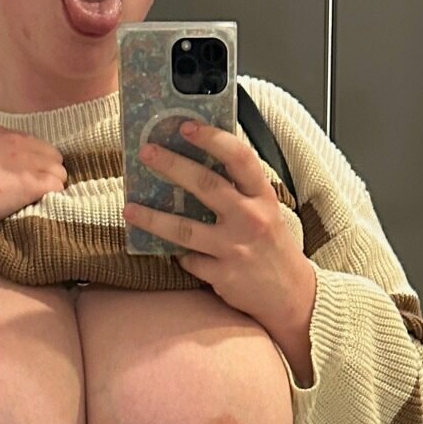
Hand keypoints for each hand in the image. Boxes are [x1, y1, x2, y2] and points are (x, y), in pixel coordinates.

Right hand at [0, 125, 68, 235]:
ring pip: (59, 173)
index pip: (32, 144)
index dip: (31, 163)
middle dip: (45, 174)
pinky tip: (42, 209)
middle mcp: (16, 143)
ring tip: (39, 203)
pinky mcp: (33, 184)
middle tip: (33, 194)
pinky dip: (54, 199)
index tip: (22, 178)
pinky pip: (58, 188)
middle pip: (51, 157)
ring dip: (52, 188)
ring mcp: (27, 163)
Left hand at [124, 122, 317, 357]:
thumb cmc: (274, 249)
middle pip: (205, 185)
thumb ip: (241, 191)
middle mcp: (250, 220)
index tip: (186, 127)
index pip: (239, 158)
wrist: (292, 296)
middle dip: (172, 166)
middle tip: (147, 153)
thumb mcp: (268, 212)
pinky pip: (189, 261)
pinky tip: (170, 250)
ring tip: (130, 209)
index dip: (212, 138)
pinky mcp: (223, 276)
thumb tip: (201, 163)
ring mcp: (235, 249)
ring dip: (153, 218)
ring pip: (185, 229)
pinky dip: (178, 255)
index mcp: (263, 198)